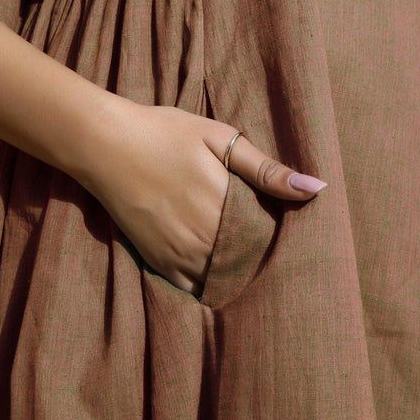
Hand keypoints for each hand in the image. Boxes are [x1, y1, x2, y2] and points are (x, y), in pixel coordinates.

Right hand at [81, 101, 326, 295]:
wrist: (104, 143)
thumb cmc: (163, 132)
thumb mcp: (218, 137)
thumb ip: (264, 168)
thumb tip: (316, 189)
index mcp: (226, 205)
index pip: (268, 238)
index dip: (276, 237)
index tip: (279, 230)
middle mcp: (204, 236)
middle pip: (247, 262)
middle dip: (257, 257)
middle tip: (265, 249)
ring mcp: (178, 253)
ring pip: (221, 278)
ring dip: (234, 271)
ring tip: (239, 257)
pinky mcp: (156, 260)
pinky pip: (190, 286)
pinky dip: (205, 283)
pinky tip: (211, 269)